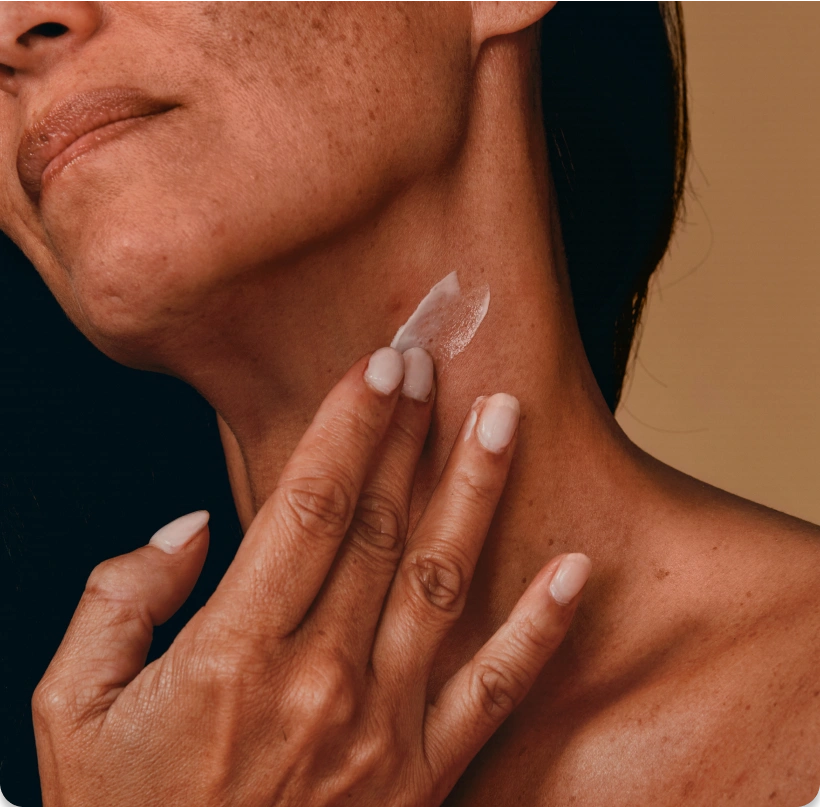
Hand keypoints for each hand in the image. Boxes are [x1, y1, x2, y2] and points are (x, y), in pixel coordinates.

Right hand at [33, 347, 591, 806]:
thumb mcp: (72, 712)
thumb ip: (119, 601)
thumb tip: (192, 528)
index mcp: (232, 656)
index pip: (305, 506)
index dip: (346, 427)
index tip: (375, 369)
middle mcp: (320, 681)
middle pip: (376, 526)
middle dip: (406, 435)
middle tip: (431, 365)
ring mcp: (384, 729)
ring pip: (440, 583)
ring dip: (475, 493)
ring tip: (501, 420)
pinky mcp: (424, 776)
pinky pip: (496, 690)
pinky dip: (541, 627)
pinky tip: (575, 568)